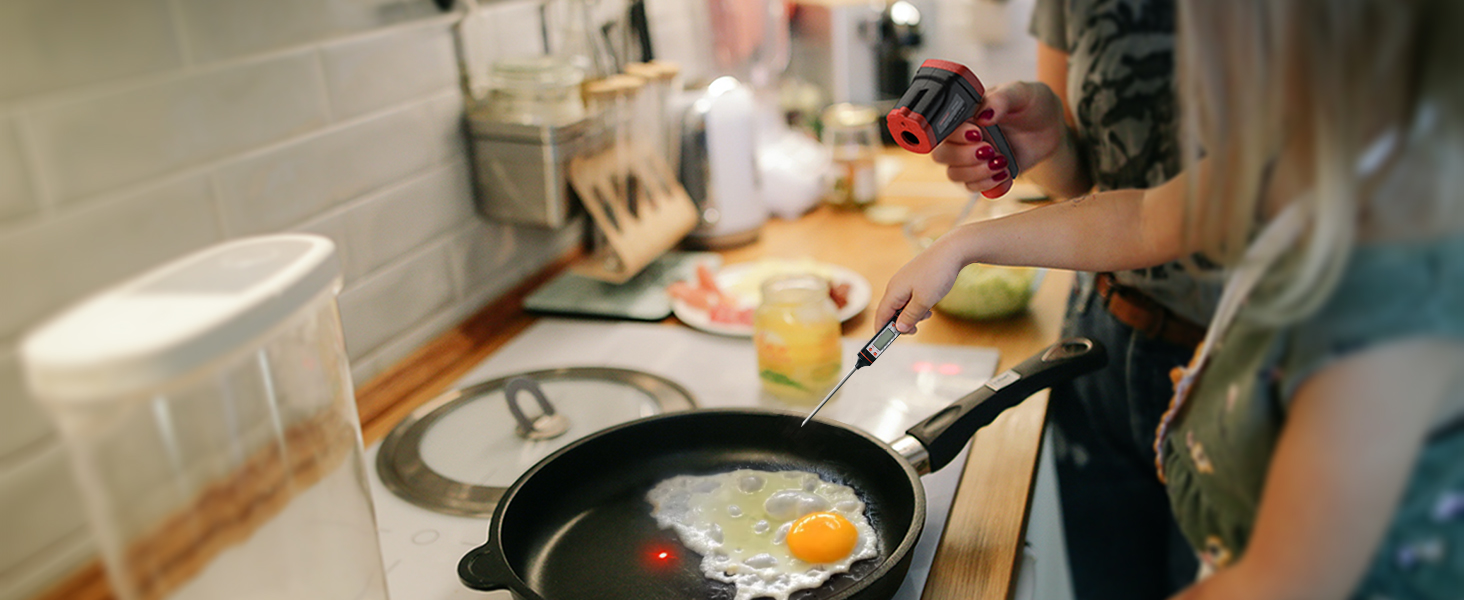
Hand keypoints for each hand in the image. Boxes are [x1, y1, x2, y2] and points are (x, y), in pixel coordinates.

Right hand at [874, 234, 968, 334]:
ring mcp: (904, 281)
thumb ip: (910, 316)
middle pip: (891, 311)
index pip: (881, 316)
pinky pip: (910, 297)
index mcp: (893, 291)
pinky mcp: (913, 278)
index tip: (884, 345)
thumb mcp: (924, 301)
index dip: (881, 331)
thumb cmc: (937, 274)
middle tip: (916, 330)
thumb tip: (898, 328)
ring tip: (927, 314)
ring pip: (902, 305)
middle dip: (901, 324)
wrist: (951, 250)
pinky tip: (930, 305)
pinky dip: (917, 305)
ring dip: (912, 314)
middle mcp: (895, 286)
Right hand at [931, 81, 1068, 197]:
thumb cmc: (1031, 103)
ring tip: (1002, 161)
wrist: (1049, 126)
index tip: (977, 133)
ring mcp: (971, 157)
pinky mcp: (984, 173)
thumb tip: (983, 114)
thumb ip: (1001, 99)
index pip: (943, 128)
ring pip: (955, 174)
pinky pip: (973, 187)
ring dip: (977, 172)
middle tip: (991, 149)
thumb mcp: (1020, 93)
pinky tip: (1005, 173)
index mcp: (964, 114)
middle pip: (942, 155)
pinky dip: (988, 185)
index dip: (956, 135)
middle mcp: (962, 137)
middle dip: (964, 156)